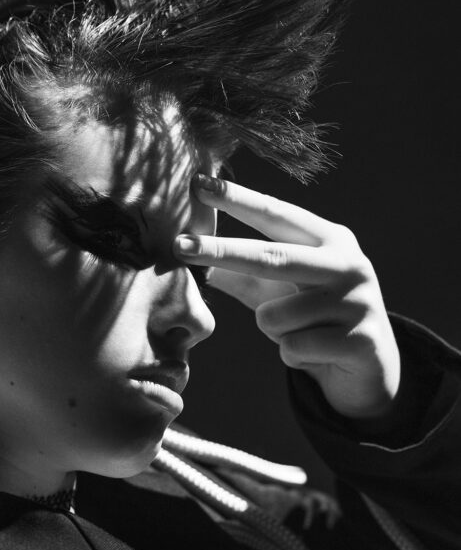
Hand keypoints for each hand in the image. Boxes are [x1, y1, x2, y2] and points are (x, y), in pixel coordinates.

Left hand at [175, 175, 401, 420]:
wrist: (370, 365)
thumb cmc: (313, 317)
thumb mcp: (275, 289)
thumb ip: (239, 271)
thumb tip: (188, 252)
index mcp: (329, 240)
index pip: (275, 214)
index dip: (237, 199)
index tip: (199, 183)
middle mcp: (347, 262)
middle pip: (270, 256)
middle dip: (220, 251)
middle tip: (178, 245)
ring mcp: (358, 301)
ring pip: (273, 317)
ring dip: (274, 332)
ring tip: (301, 333)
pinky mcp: (360, 340)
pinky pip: (292, 349)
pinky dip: (293, 356)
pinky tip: (317, 354)